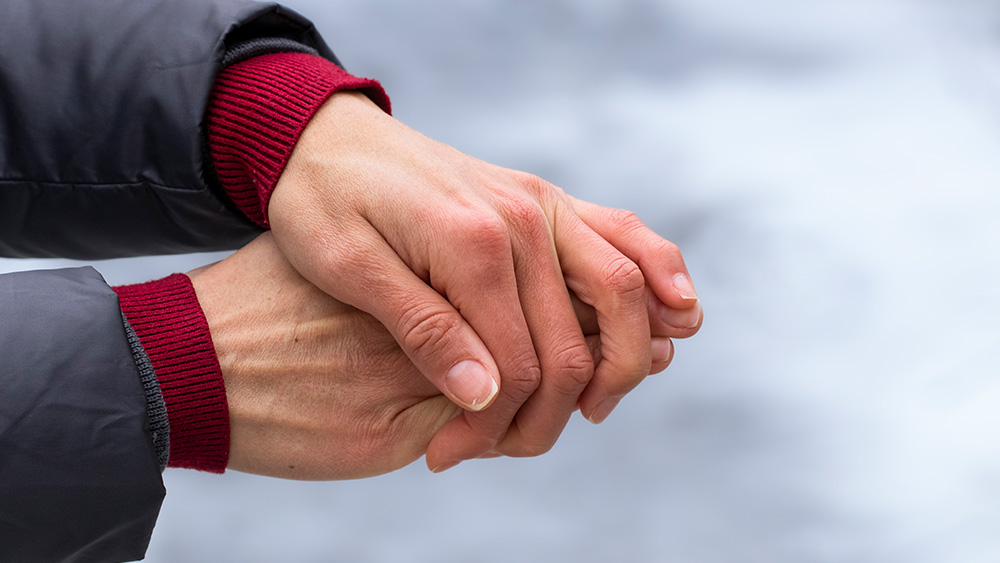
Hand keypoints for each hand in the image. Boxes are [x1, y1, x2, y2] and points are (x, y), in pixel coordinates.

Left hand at [186, 233, 659, 478]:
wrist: (330, 135)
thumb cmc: (322, 200)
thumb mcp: (347, 266)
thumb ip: (422, 328)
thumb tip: (483, 396)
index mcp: (472, 241)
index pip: (517, 361)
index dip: (492, 425)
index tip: (445, 456)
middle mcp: (522, 218)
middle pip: (575, 341)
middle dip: (553, 412)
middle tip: (510, 448)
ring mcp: (542, 203)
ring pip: (622, 288)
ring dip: (626, 357)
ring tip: (597, 408)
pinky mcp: (546, 200)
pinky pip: (623, 236)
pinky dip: (658, 276)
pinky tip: (676, 316)